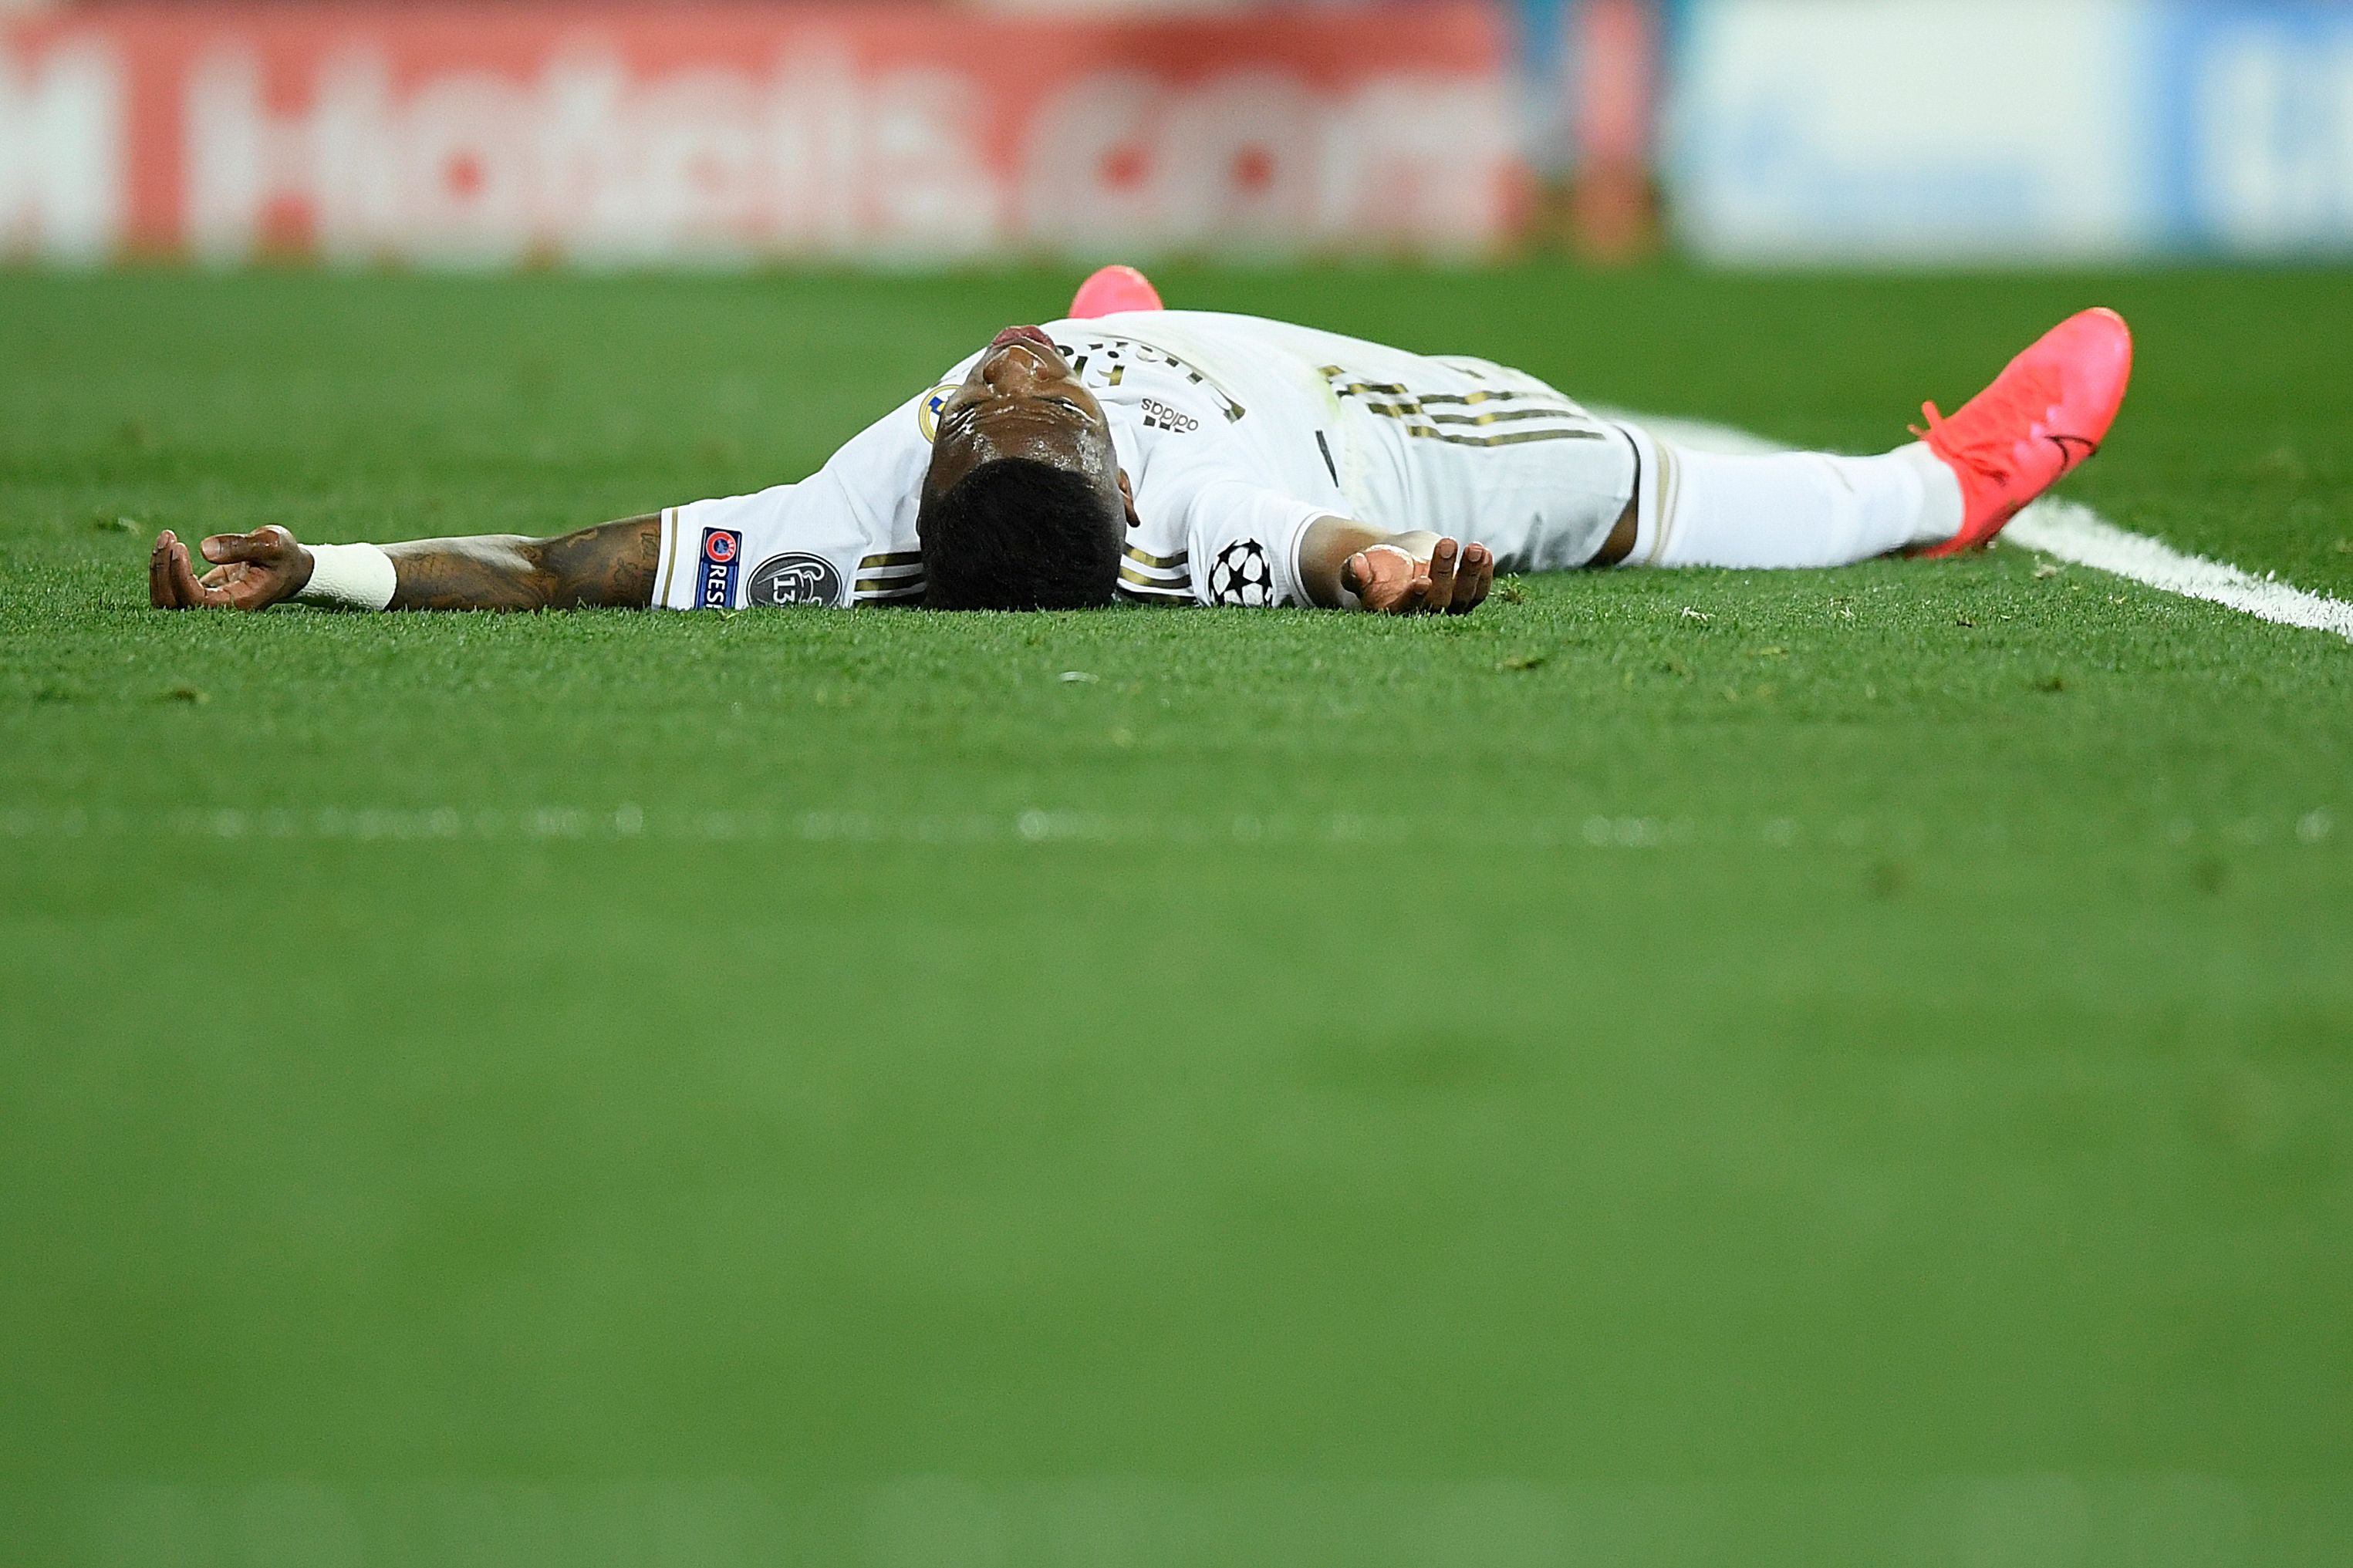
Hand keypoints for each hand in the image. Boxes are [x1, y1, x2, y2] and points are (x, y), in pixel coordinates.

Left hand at [149, 527, 312, 610]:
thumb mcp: (270, 544)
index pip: (196, 599)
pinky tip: (169, 545)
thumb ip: (240, 546)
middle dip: (163, 571)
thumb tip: (203, 549)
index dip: (180, 576)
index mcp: (239, 601)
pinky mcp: (202, 592)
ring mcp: (209, 601)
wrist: (291, 567)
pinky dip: (163, 568)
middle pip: (173, 603)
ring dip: (159, 569)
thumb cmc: (284, 556)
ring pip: (166, 598)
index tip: (180, 546)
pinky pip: (171, 588)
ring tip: (166, 537)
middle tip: (169, 537)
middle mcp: (220, 607)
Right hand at [1341, 537, 1490, 614]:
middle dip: (1444, 572)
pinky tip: (1484, 553)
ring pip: (1464, 596)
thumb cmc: (1375, 569)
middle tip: (1446, 542)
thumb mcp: (1360, 569)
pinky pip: (1479, 591)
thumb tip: (1355, 564)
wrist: (1399, 565)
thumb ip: (1354, 572)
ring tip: (1474, 547)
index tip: (1422, 581)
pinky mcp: (1465, 596)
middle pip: (1439, 600)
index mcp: (1396, 613)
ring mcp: (1449, 607)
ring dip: (1471, 573)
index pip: (1408, 612)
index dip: (1415, 599)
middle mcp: (1425, 614)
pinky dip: (1484, 574)